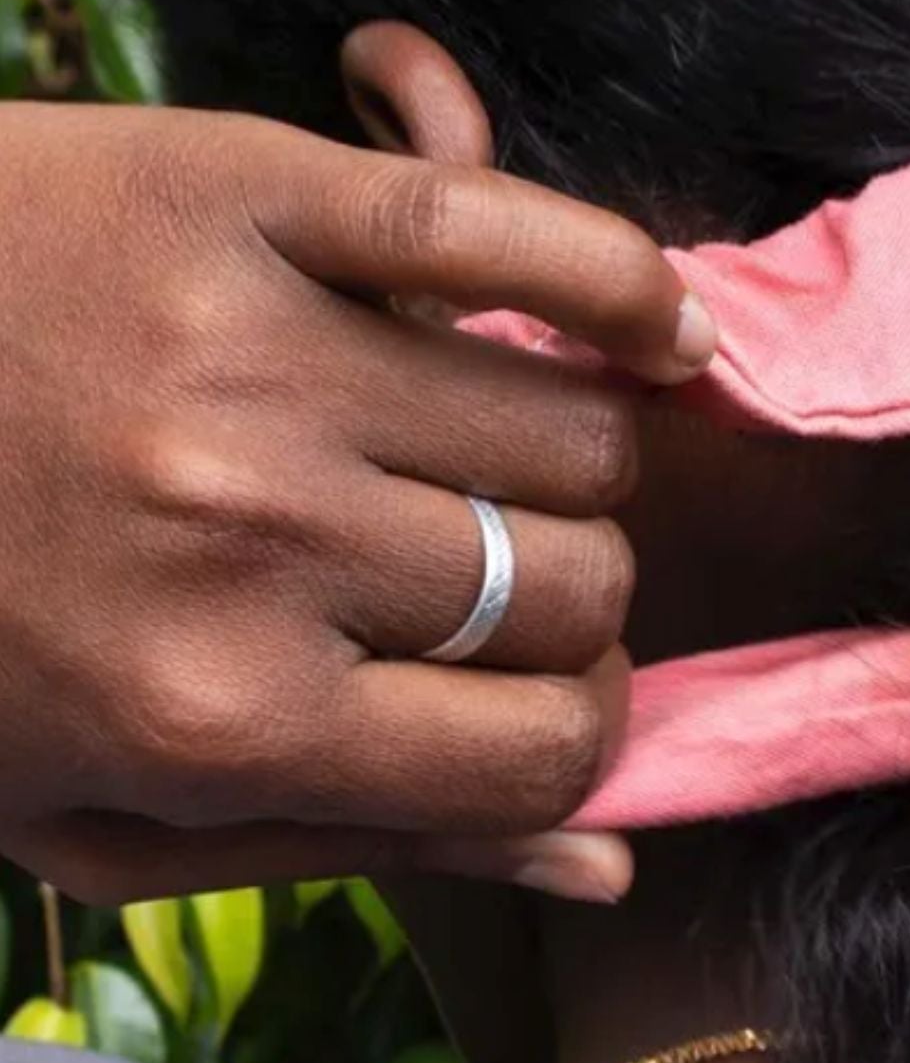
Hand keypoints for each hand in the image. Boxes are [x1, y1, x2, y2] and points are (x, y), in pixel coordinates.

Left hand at [0, 102, 712, 903]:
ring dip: (574, 461)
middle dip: (569, 607)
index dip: (577, 736)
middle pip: (582, 588)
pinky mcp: (252, 198)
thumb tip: (602, 864)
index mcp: (216, 719)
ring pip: (577, 428)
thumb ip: (350, 846)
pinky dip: (615, 282)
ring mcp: (261, 356)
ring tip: (498, 459)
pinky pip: (512, 231)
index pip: (546, 750)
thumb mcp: (101, 814)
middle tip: (489, 578)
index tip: (542, 705)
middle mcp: (254, 542)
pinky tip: (654, 326)